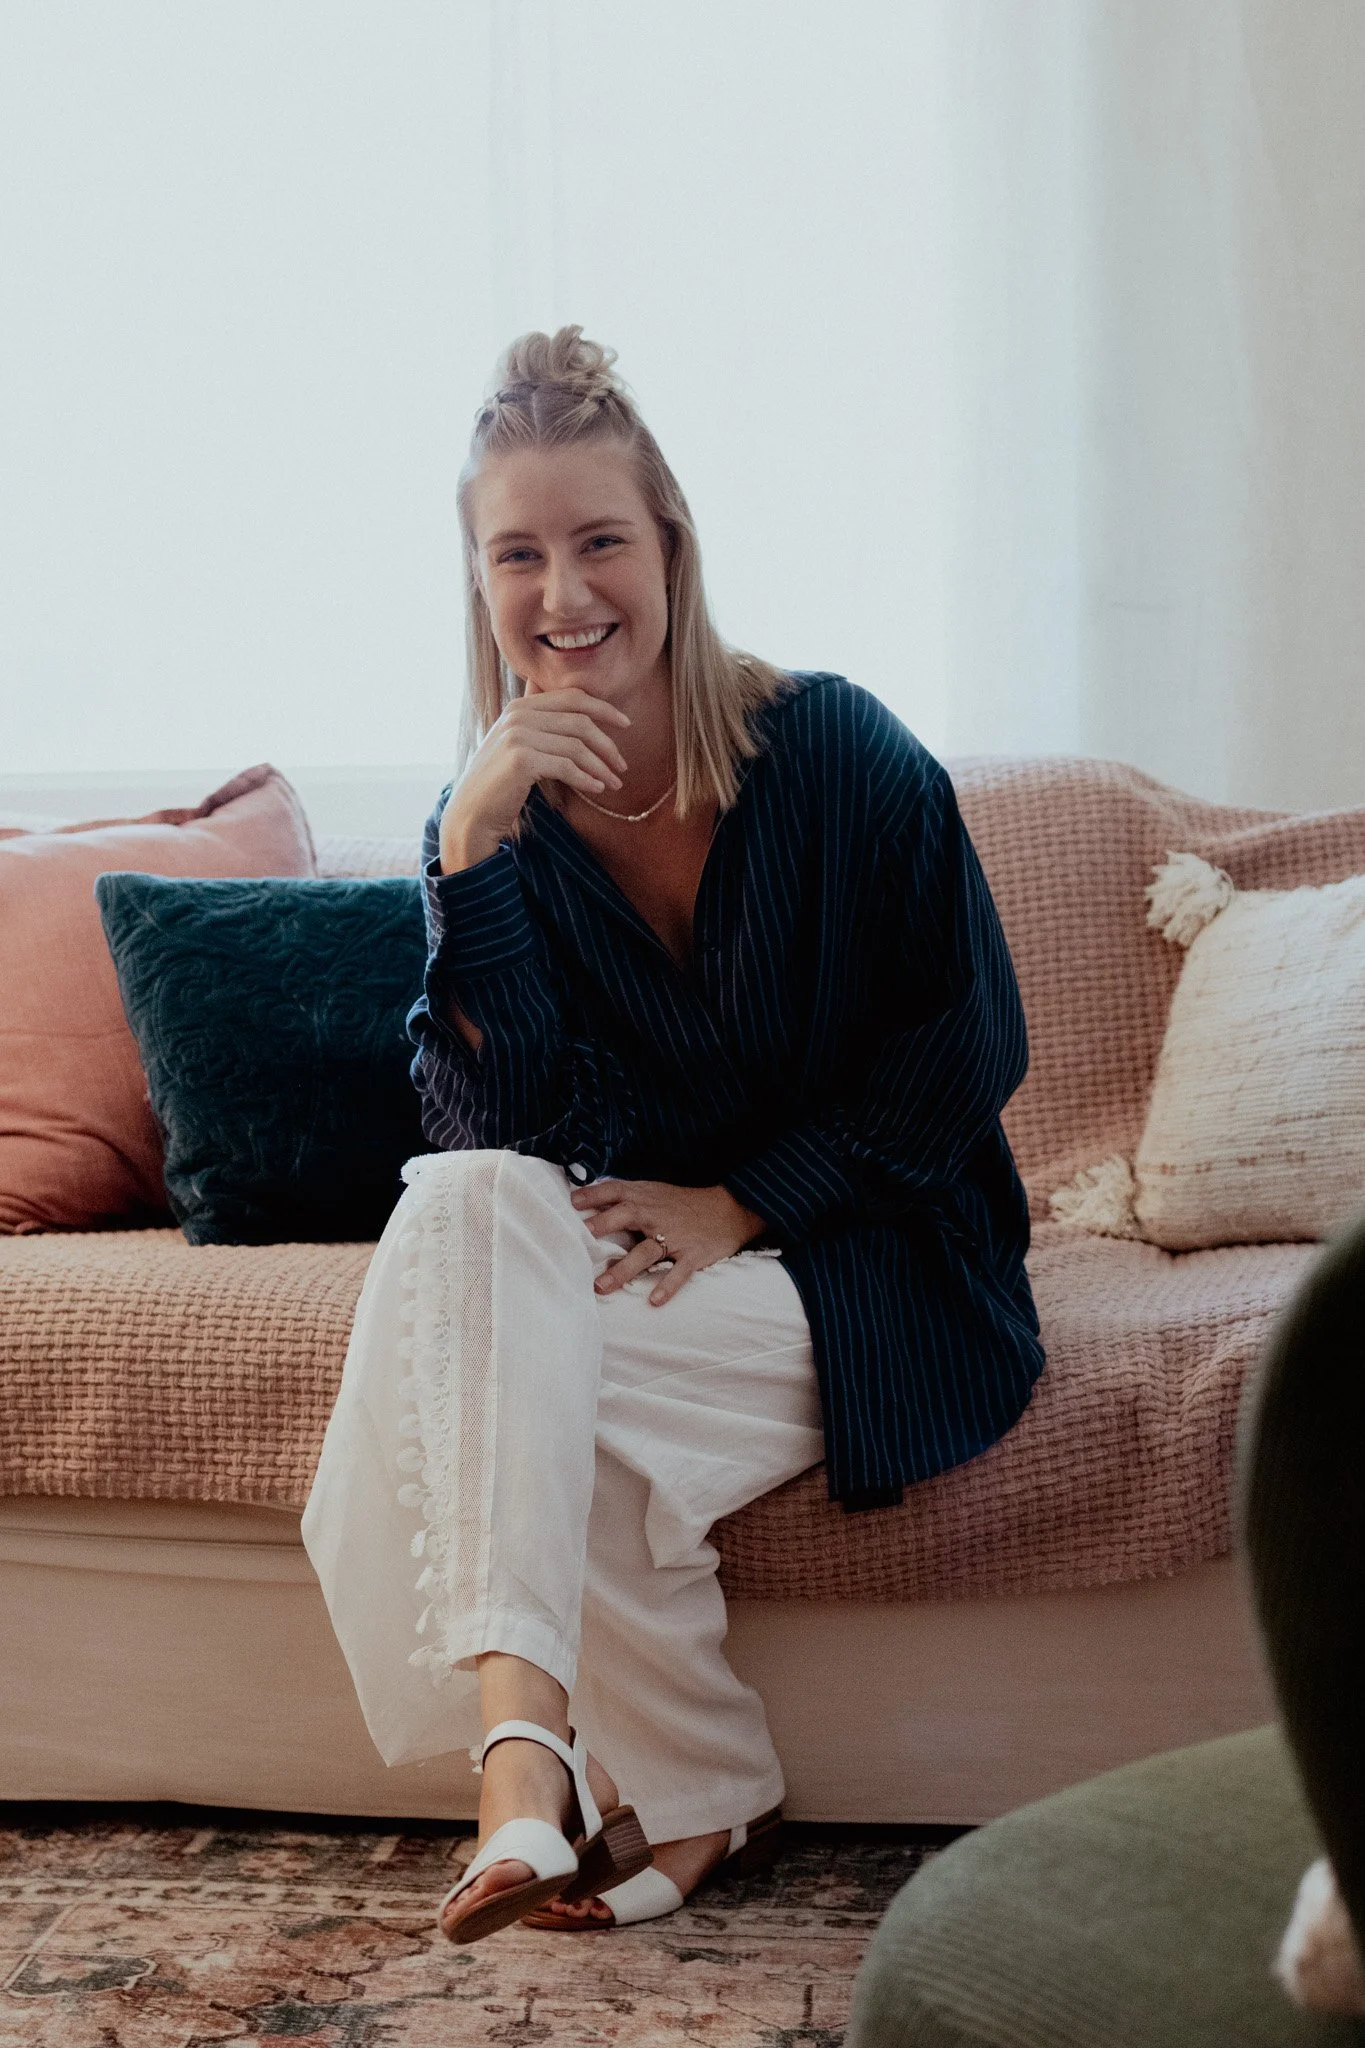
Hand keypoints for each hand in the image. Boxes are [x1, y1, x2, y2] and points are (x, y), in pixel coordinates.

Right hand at [439, 686, 632, 871]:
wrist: (470, 813)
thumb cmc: (500, 784)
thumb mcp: (519, 747)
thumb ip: (543, 728)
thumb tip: (585, 718)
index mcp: (520, 707)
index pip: (572, 697)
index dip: (603, 708)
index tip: (626, 724)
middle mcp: (518, 715)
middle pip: (579, 721)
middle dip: (607, 743)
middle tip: (622, 765)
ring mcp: (518, 736)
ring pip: (577, 746)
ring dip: (601, 766)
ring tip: (614, 783)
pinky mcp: (521, 760)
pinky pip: (567, 766)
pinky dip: (587, 778)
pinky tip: (598, 788)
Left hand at [571, 1178, 767, 1305]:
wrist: (730, 1209)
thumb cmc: (684, 1204)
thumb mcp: (655, 1192)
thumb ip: (626, 1198)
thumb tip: (589, 1203)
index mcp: (646, 1198)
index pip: (616, 1191)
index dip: (594, 1195)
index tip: (572, 1203)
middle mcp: (657, 1215)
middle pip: (627, 1216)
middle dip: (604, 1225)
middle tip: (581, 1239)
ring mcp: (675, 1236)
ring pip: (646, 1252)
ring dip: (623, 1269)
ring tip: (602, 1287)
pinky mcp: (693, 1255)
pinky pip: (679, 1273)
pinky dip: (667, 1286)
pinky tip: (654, 1301)